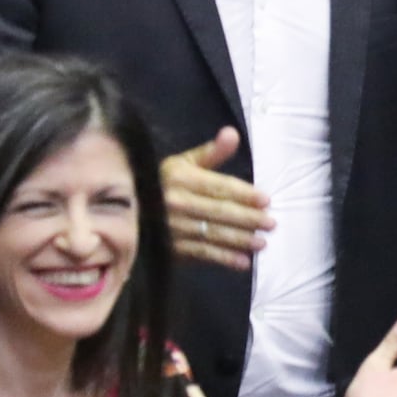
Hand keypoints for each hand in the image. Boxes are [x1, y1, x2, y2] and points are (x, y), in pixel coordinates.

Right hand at [161, 127, 270, 271]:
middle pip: (218, 211)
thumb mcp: (183, 163)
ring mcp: (172, 227)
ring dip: (239, 240)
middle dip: (247, 219)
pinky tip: (243, 262)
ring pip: (211, 234)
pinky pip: (200, 253)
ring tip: (262, 243)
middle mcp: (176, 202)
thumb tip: (233, 134)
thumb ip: (211, 152)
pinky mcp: (170, 248)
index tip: (266, 200)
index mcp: (181, 178)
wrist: (126, 210)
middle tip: (271, 224)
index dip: (244, 194)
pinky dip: (222, 259)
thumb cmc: (163, 182)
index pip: (218, 187)